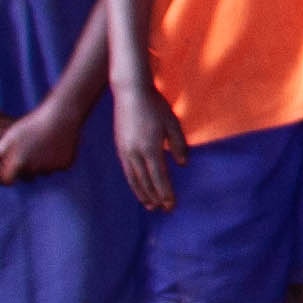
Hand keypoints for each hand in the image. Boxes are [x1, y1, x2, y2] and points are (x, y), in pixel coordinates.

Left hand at [0, 103, 86, 184]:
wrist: (62, 116)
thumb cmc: (33, 124)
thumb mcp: (10, 135)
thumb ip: (0, 151)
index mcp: (19, 164)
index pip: (8, 180)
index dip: (7, 173)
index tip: (9, 164)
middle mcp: (35, 170)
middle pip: (28, 174)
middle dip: (27, 166)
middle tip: (30, 148)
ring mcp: (52, 168)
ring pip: (45, 170)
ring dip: (43, 162)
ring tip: (44, 142)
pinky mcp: (66, 165)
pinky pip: (59, 165)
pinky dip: (57, 157)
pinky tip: (57, 143)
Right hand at [115, 82, 185, 213]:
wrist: (130, 92)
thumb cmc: (155, 106)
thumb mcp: (172, 123)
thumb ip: (179, 144)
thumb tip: (182, 164)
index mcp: (151, 148)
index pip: (160, 178)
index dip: (166, 193)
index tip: (171, 205)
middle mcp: (136, 153)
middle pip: (146, 182)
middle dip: (155, 198)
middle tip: (163, 210)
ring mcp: (125, 151)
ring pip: (134, 179)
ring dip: (142, 193)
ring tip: (150, 205)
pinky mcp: (120, 147)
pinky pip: (127, 171)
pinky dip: (133, 183)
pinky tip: (138, 188)